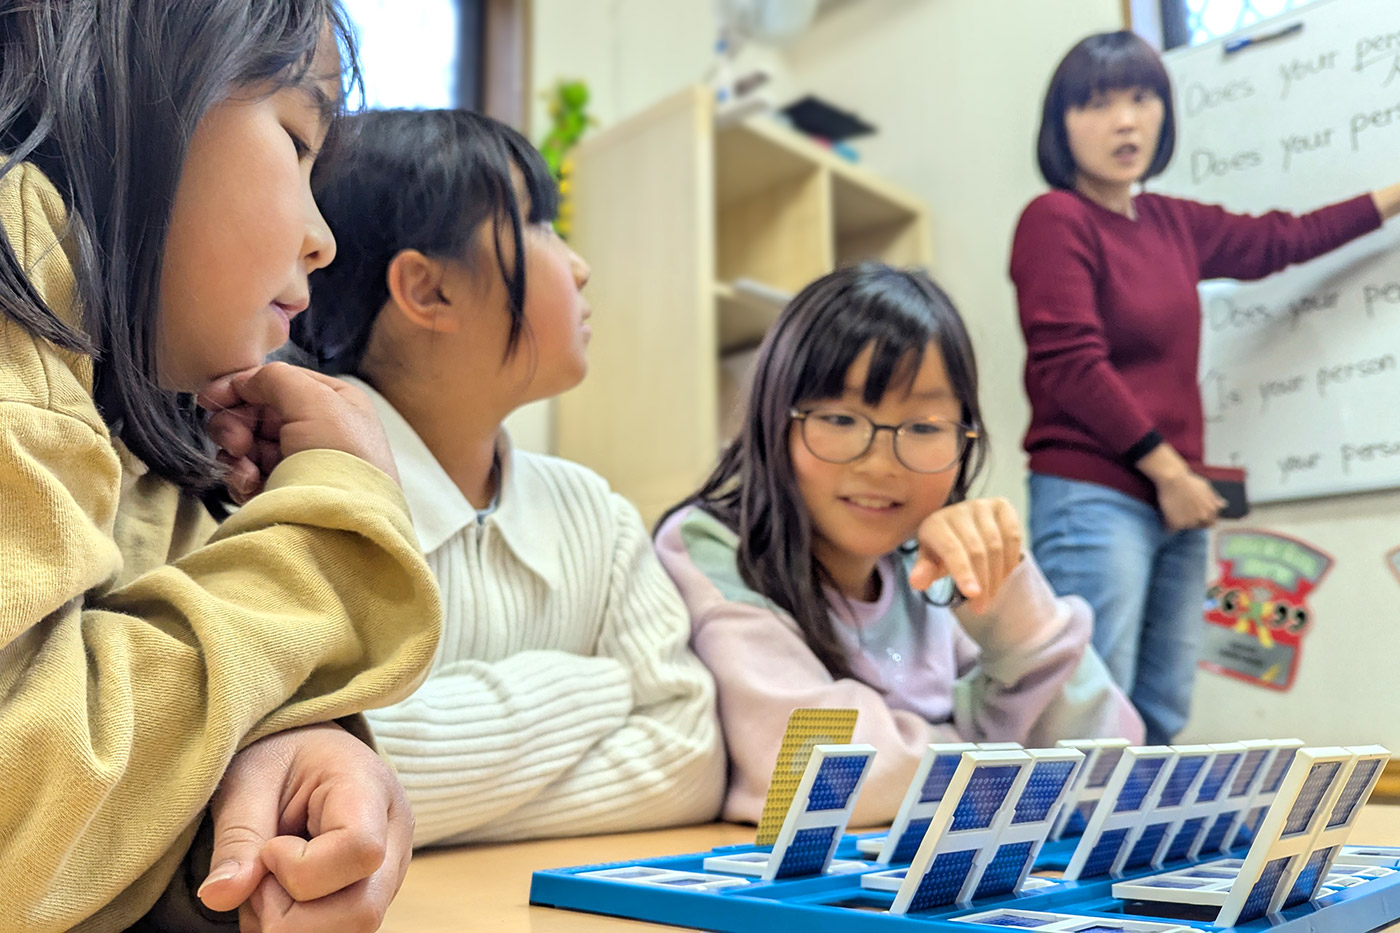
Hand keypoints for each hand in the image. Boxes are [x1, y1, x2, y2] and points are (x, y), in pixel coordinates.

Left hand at [195, 722, 414, 932]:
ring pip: (354, 930)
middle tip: (258, 881)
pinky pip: (340, 932)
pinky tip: (279, 900)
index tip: (269, 847)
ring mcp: (390, 874)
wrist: (306, 754)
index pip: (360, 851)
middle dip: (291, 916)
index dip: (301, 868)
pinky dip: (297, 929)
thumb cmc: (281, 756)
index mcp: (371, 789)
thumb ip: (237, 837)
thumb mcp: (249, 780)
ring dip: (291, 926)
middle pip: (363, 910)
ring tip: (264, 888)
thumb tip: (218, 897)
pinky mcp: (372, 897)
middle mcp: (395, 837)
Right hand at [198, 362, 398, 502]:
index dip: (240, 387)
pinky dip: (242, 478)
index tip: (209, 399)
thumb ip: (275, 378)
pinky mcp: (285, 491)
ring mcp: (300, 462)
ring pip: (248, 445)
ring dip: (236, 454)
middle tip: (236, 442)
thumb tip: (244, 381)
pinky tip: (250, 486)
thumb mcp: (314, 400)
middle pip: (257, 414)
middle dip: (236, 424)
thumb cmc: (341, 454)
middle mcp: (318, 429)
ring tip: (246, 469)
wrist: (349, 520)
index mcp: (333, 401)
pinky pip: (249, 476)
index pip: (277, 383)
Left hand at [908, 497, 1022, 613]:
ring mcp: (981, 506)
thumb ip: (924, 571)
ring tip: (991, 596)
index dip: (963, 572)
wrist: (959, 527)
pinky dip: (1011, 559)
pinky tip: (1004, 575)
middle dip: (982, 583)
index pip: (951, 549)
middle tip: (981, 607)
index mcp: (935, 524)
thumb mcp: (930, 562)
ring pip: (996, 545)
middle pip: (976, 551)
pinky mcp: (1001, 505)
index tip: (973, 595)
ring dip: (997, 576)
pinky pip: (1013, 536)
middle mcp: (958, 510)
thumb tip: (917, 582)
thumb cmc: (941, 550)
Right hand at [1155, 470, 1224, 531]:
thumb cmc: (1188, 481)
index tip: (1194, 514)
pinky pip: (1171, 530)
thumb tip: (1223, 505)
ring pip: (1184, 528)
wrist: (1173, 479)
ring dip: (1180, 523)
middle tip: (1182, 513)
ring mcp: (1190, 522)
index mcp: (1212, 510)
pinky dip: (1168, 525)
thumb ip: (1214, 499)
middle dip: (1192, 522)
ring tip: (1173, 511)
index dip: (1202, 518)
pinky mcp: (1177, 524)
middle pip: (1198, 527)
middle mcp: (1203, 518)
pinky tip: (1165, 517)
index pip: (1210, 523)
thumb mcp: (1206, 487)